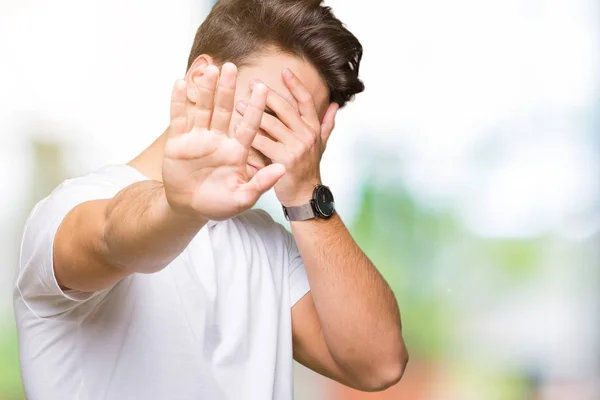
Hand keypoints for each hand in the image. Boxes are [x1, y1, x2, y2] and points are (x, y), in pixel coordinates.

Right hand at [162, 63, 284, 220]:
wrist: (190, 209)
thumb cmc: (219, 204)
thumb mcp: (243, 197)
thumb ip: (261, 183)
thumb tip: (283, 168)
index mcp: (237, 150)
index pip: (249, 125)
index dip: (255, 108)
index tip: (263, 89)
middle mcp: (219, 139)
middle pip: (224, 110)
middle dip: (228, 89)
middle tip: (232, 67)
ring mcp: (198, 138)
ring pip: (203, 109)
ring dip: (207, 90)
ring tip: (211, 69)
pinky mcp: (178, 142)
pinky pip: (179, 118)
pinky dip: (179, 102)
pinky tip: (181, 83)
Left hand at [236, 68, 338, 206]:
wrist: (305, 194)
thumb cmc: (308, 167)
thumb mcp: (320, 144)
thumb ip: (326, 123)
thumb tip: (335, 104)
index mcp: (314, 128)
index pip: (306, 102)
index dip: (296, 85)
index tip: (285, 70)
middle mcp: (306, 136)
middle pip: (285, 109)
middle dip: (267, 95)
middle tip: (253, 83)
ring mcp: (296, 148)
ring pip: (271, 124)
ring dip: (253, 113)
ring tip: (238, 104)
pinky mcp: (283, 160)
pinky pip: (262, 144)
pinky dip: (249, 136)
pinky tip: (236, 129)